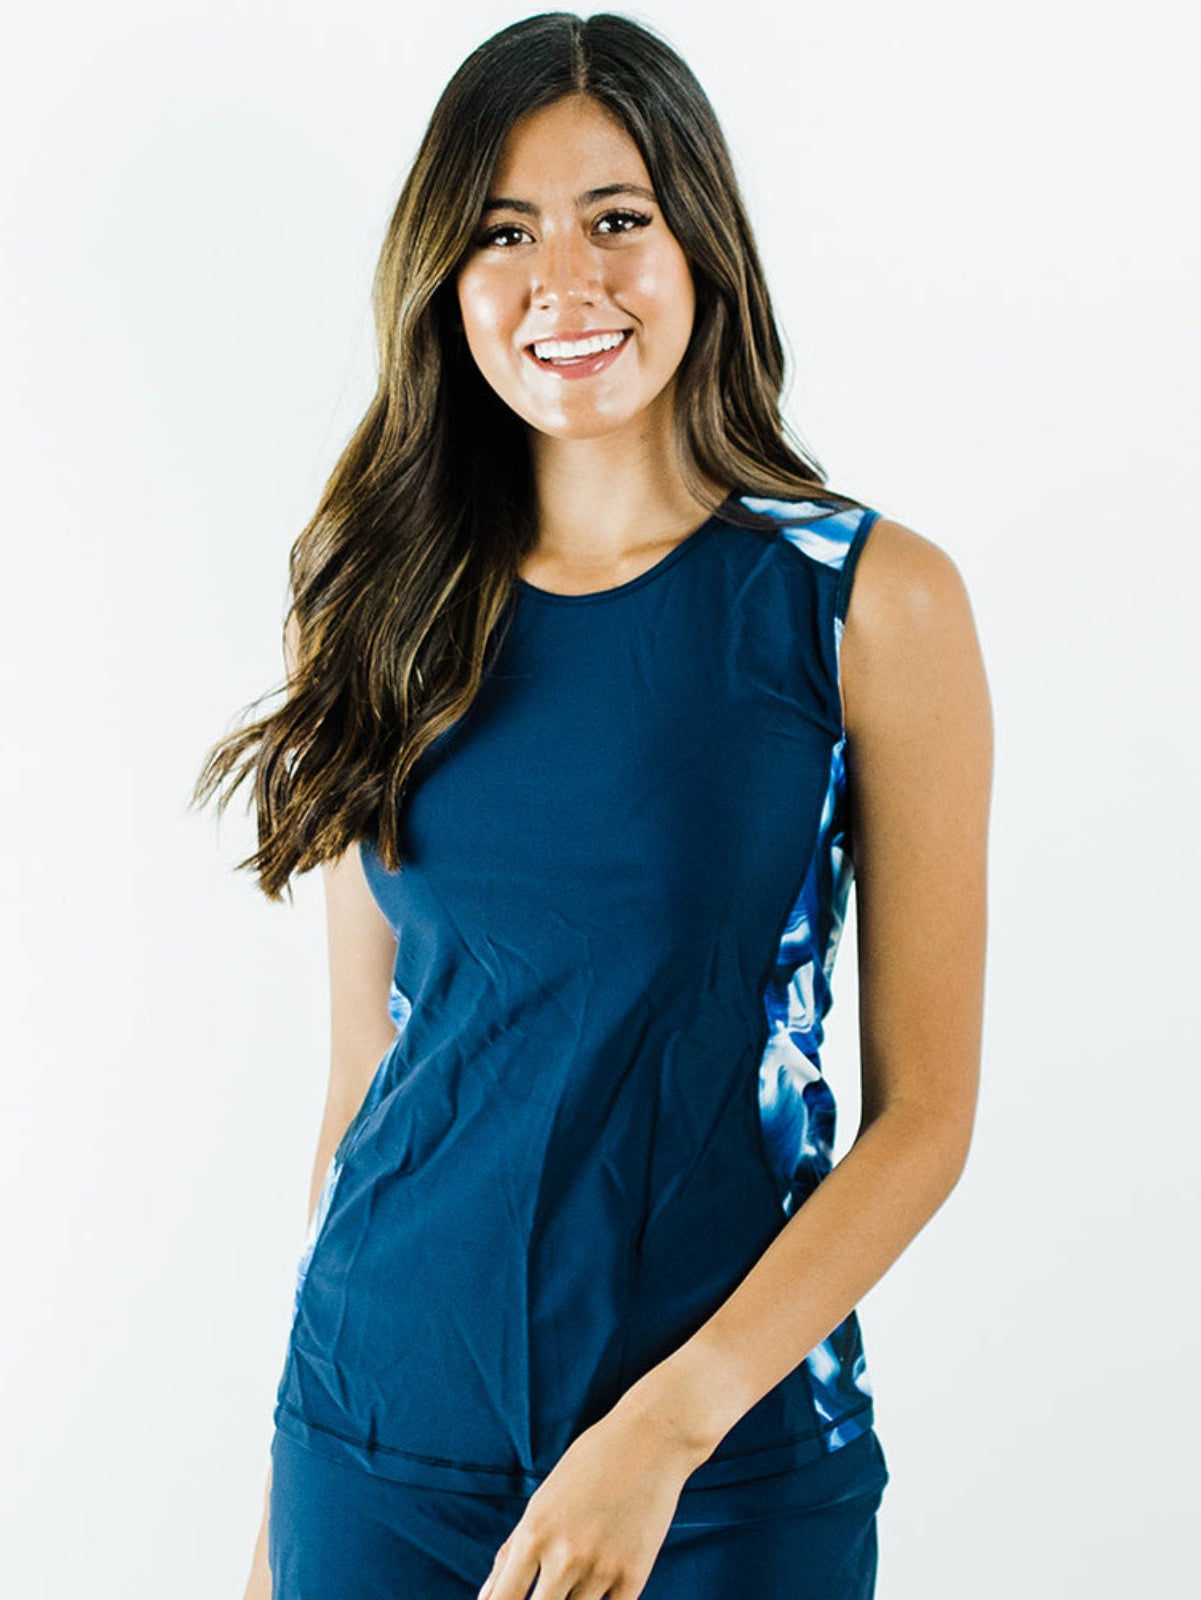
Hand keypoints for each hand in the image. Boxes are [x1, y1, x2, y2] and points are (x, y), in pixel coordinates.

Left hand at [476, 1380, 707, 1599]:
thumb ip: (510, 1551)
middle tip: (549, 1589)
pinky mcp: (634, 1575)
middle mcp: (564, 1556)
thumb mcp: (542, 1500)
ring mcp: (601, 1568)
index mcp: (534, 1533)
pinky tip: (596, 1592)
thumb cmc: (590, 1464)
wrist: (650, 1441)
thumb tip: (485, 1598)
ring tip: (573, 1583)